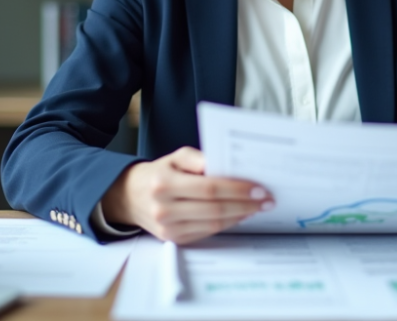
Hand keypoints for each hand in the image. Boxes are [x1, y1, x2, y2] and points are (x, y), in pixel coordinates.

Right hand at [101, 146, 273, 243]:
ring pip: (213, 223)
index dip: (237, 189)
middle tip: (266, 199)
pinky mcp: (174, 239)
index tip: (259, 188)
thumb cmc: (159, 173)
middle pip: (215, 209)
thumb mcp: (176, 157)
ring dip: (240, 215)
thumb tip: (229, 167)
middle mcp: (165, 208)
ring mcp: (168, 228)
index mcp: (165, 183)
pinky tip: (239, 214)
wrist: (131, 197)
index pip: (209, 188)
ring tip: (257, 207)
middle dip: (245, 204)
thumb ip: (201, 158)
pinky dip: (227, 223)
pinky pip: (207, 232)